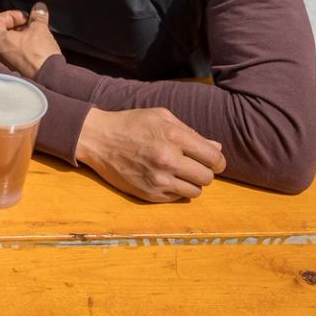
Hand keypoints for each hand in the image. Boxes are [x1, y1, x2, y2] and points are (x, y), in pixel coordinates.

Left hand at [0, 5, 61, 77]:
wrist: (48, 80)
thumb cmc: (39, 56)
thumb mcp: (40, 29)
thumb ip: (38, 16)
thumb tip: (39, 7)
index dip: (12, 15)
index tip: (26, 18)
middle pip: (1, 31)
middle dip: (18, 26)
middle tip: (31, 26)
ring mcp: (1, 63)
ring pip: (7, 44)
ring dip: (20, 37)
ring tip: (35, 37)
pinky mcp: (11, 71)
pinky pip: (12, 55)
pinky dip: (21, 49)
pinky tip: (35, 49)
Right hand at [75, 107, 225, 201]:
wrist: (97, 138)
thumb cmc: (131, 124)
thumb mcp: (161, 117)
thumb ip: (191, 132)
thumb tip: (216, 147)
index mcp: (174, 137)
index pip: (214, 158)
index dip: (218, 161)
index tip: (213, 160)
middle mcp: (168, 160)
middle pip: (207, 178)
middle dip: (204, 172)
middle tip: (193, 166)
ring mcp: (158, 180)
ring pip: (195, 192)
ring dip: (191, 183)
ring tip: (178, 173)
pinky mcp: (149, 194)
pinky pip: (177, 198)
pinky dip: (175, 190)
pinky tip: (163, 177)